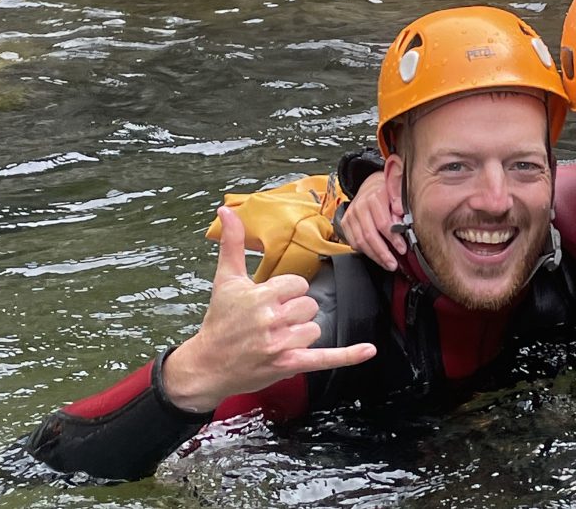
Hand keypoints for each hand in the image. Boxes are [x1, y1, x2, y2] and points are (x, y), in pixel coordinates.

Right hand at [163, 206, 376, 411]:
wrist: (207, 365)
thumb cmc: (219, 321)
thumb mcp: (226, 280)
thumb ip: (233, 243)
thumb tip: (228, 210)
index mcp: (260, 296)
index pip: (298, 284)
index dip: (288, 291)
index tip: (272, 299)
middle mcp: (271, 320)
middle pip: (309, 306)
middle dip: (295, 312)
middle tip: (272, 320)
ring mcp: (280, 344)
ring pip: (314, 328)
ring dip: (300, 332)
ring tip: (277, 337)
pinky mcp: (288, 363)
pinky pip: (324, 357)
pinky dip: (348, 355)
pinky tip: (368, 350)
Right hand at [340, 171, 406, 270]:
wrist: (371, 186)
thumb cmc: (387, 193)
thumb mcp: (398, 195)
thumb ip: (400, 207)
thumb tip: (401, 222)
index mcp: (374, 197)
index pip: (383, 223)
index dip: (393, 238)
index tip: (403, 249)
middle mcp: (360, 206)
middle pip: (369, 235)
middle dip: (383, 253)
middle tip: (394, 264)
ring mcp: (351, 215)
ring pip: (360, 241)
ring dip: (375, 256)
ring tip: (387, 264)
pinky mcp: (345, 223)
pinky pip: (353, 242)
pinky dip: (365, 252)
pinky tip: (376, 257)